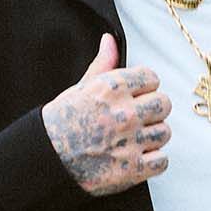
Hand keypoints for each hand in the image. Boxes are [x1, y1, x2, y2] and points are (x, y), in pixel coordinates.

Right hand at [41, 33, 171, 195]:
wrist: (45, 158)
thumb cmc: (61, 122)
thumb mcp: (80, 88)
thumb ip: (102, 64)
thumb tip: (110, 40)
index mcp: (112, 88)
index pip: (152, 78)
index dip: (145, 88)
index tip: (136, 96)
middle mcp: (124, 113)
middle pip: (163, 104)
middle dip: (153, 110)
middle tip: (137, 118)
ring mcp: (130, 142)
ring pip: (164, 132)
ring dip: (153, 136)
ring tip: (134, 139)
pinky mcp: (133, 169)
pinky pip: (162, 161)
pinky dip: (153, 161)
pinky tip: (137, 157)